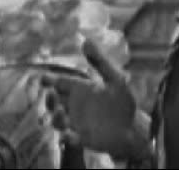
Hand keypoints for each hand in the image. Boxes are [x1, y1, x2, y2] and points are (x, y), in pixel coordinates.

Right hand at [41, 39, 143, 158]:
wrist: (135, 128)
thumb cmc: (124, 102)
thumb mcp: (115, 78)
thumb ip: (100, 61)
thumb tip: (86, 40)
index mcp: (82, 89)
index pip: (61, 82)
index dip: (49, 80)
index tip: (42, 78)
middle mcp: (76, 105)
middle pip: (54, 101)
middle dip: (49, 99)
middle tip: (51, 96)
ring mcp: (77, 122)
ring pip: (58, 119)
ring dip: (56, 118)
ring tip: (61, 114)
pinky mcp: (82, 138)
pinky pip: (70, 138)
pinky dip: (67, 137)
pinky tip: (69, 135)